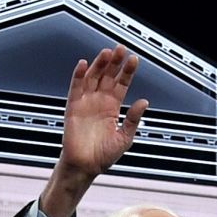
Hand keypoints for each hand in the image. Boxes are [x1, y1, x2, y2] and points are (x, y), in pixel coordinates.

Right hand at [58, 47, 146, 181]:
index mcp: (113, 107)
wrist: (85, 167)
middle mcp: (99, 101)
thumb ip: (133, 119)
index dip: (127, 71)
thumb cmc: (102, 156)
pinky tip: (84, 65)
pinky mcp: (73, 107)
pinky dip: (78, 76)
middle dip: (114, 62)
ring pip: (93, 77)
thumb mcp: (124, 138)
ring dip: (99, 64)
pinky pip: (75, 88)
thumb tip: (143, 102)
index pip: (121, 84)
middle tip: (121, 49)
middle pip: (108, 76)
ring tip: (107, 53)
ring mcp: (86, 102)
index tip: (133, 60)